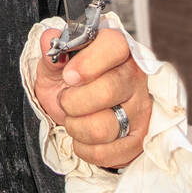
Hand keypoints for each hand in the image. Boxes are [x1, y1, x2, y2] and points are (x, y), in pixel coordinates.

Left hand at [34, 27, 152, 168]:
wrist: (76, 111)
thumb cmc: (67, 83)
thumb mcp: (54, 65)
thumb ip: (52, 51)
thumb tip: (50, 39)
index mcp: (116, 49)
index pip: (114, 46)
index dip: (89, 62)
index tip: (68, 76)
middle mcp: (135, 76)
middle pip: (108, 90)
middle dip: (72, 101)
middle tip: (65, 100)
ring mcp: (141, 108)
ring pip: (105, 127)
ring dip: (76, 127)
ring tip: (74, 118)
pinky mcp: (140, 139)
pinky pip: (108, 153)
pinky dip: (86, 148)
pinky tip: (83, 137)